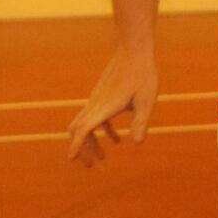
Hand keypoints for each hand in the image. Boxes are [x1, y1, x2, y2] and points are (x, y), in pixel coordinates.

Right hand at [66, 47, 159, 166]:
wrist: (133, 50)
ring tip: (100, 160)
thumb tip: (137, 143)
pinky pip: (96, 118)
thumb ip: (141, 122)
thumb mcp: (147, 100)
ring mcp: (97, 100)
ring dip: (90, 143)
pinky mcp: (103, 96)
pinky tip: (116, 141)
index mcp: (104, 107)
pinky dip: (102, 132)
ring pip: (85, 125)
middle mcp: (96, 104)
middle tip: (92, 167)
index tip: (71, 159)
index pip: (84, 129)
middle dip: (83, 149)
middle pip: (79, 130)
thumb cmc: (143, 74)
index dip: (77, 145)